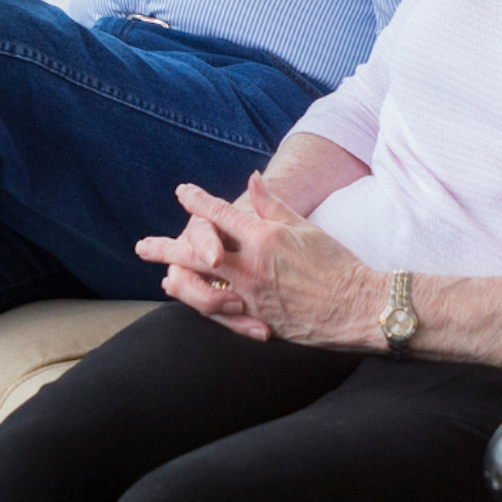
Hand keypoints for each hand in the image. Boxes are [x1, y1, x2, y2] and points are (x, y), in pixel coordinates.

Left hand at [134, 177, 379, 348]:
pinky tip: (191, 301)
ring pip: (200, 287)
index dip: (197, 200)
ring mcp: (251, 296)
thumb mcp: (305, 227)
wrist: (360, 306)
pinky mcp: (257, 320)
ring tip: (163, 276)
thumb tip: (251, 180)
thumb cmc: (337, 264)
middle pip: (196, 253)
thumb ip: (272, 205)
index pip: (220, 213)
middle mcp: (251, 266)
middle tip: (141, 246)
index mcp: (264, 237)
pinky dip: (203, 306)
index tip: (182, 192)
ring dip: (177, 281)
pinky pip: (221, 314)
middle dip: (166, 247)